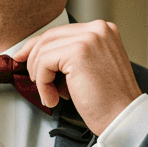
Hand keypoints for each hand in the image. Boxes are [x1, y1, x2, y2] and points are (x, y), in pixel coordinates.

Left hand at [13, 21, 141, 136]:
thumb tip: (41, 56)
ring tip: (50, 95)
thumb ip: (72, 56)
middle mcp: (98, 29)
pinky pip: (45, 63)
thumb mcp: (91, 68)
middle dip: (33, 57)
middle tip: (30, 76)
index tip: (25, 57)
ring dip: (40, 77)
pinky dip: (43, 84)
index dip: (39, 45)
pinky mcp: (78, 52)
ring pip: (44, 50)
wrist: (123, 117)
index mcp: (103, 30)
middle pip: (50, 36)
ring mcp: (89, 38)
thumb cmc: (108, 101)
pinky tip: (53, 98)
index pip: (61, 32)